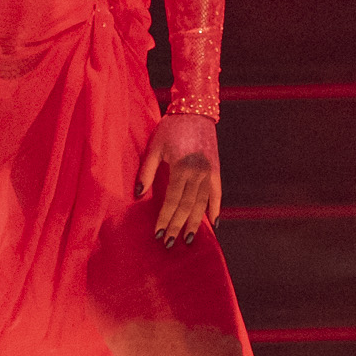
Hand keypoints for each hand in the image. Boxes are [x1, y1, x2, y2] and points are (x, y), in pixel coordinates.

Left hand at [139, 112, 220, 244]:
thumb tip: (138, 194)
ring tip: (189, 239)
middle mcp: (199, 173)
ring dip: (195, 223)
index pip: (173, 200)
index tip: (158, 233)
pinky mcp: (216, 170)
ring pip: (202, 204)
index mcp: (182, 168)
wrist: (196, 112)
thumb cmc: (171, 128)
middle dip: (177, 226)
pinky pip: (217, 194)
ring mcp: (210, 173)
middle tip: (169, 243)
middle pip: (187, 206)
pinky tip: (213, 223)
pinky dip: (215, 208)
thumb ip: (147, 171)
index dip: (165, 218)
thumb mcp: (154, 147)